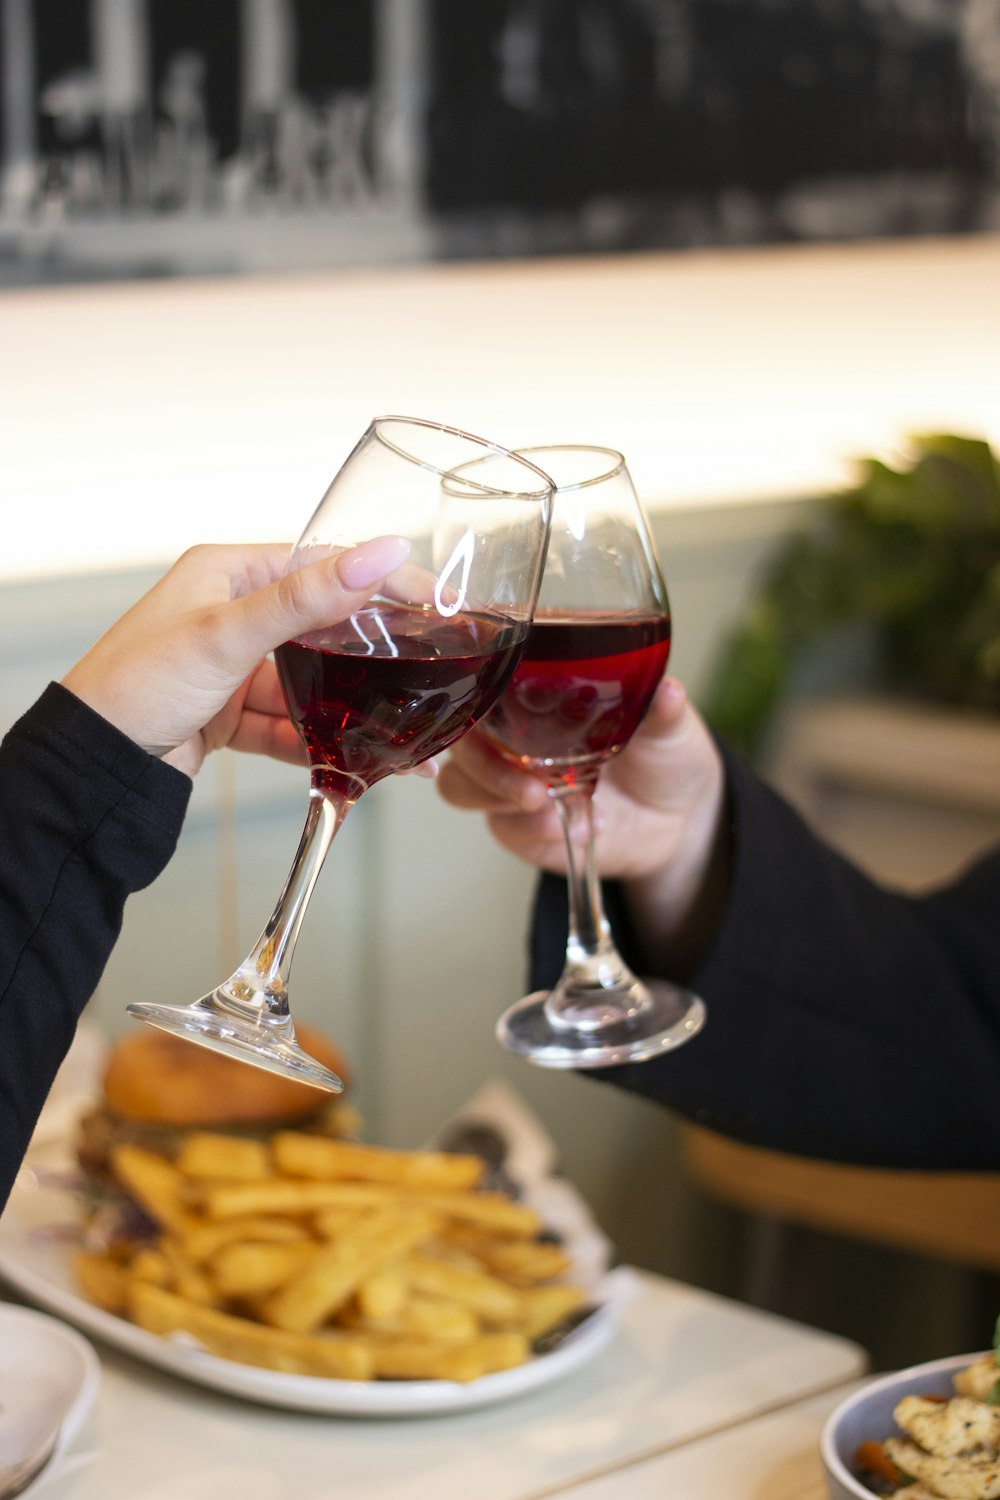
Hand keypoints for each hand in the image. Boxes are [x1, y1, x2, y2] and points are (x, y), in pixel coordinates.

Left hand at [61, 536, 409, 778]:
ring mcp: (233, 666)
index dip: (381, 580)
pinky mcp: (230, 713)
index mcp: (228, 571)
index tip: (434, 600)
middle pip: (323, 625)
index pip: (323, 564)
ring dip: (350, 708)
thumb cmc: (134, 684)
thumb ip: (308, 599)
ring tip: (398, 731)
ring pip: (311, 681)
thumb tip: (377, 554)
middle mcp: (232, 612)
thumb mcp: (228, 634)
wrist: (93, 768)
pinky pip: (288, 723)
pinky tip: (352, 760)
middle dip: (374, 652)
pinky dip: (318, 742)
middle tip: (427, 664)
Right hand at [438, 677, 729, 975]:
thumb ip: (663, 710)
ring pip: (459, 783)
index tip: (491, 698)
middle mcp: (511, 733)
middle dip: (480, 758)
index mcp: (537, 690)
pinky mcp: (518, 826)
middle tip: (527, 779)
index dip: (472, 686)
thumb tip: (668, 691)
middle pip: (457, 735)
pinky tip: (569, 826)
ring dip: (492, 793)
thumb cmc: (663, 754)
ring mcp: (509, 780)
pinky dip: (531, 830)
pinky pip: (502, 827)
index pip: (483, 678)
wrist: (677, 820)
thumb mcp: (669, 726)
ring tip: (540, 802)